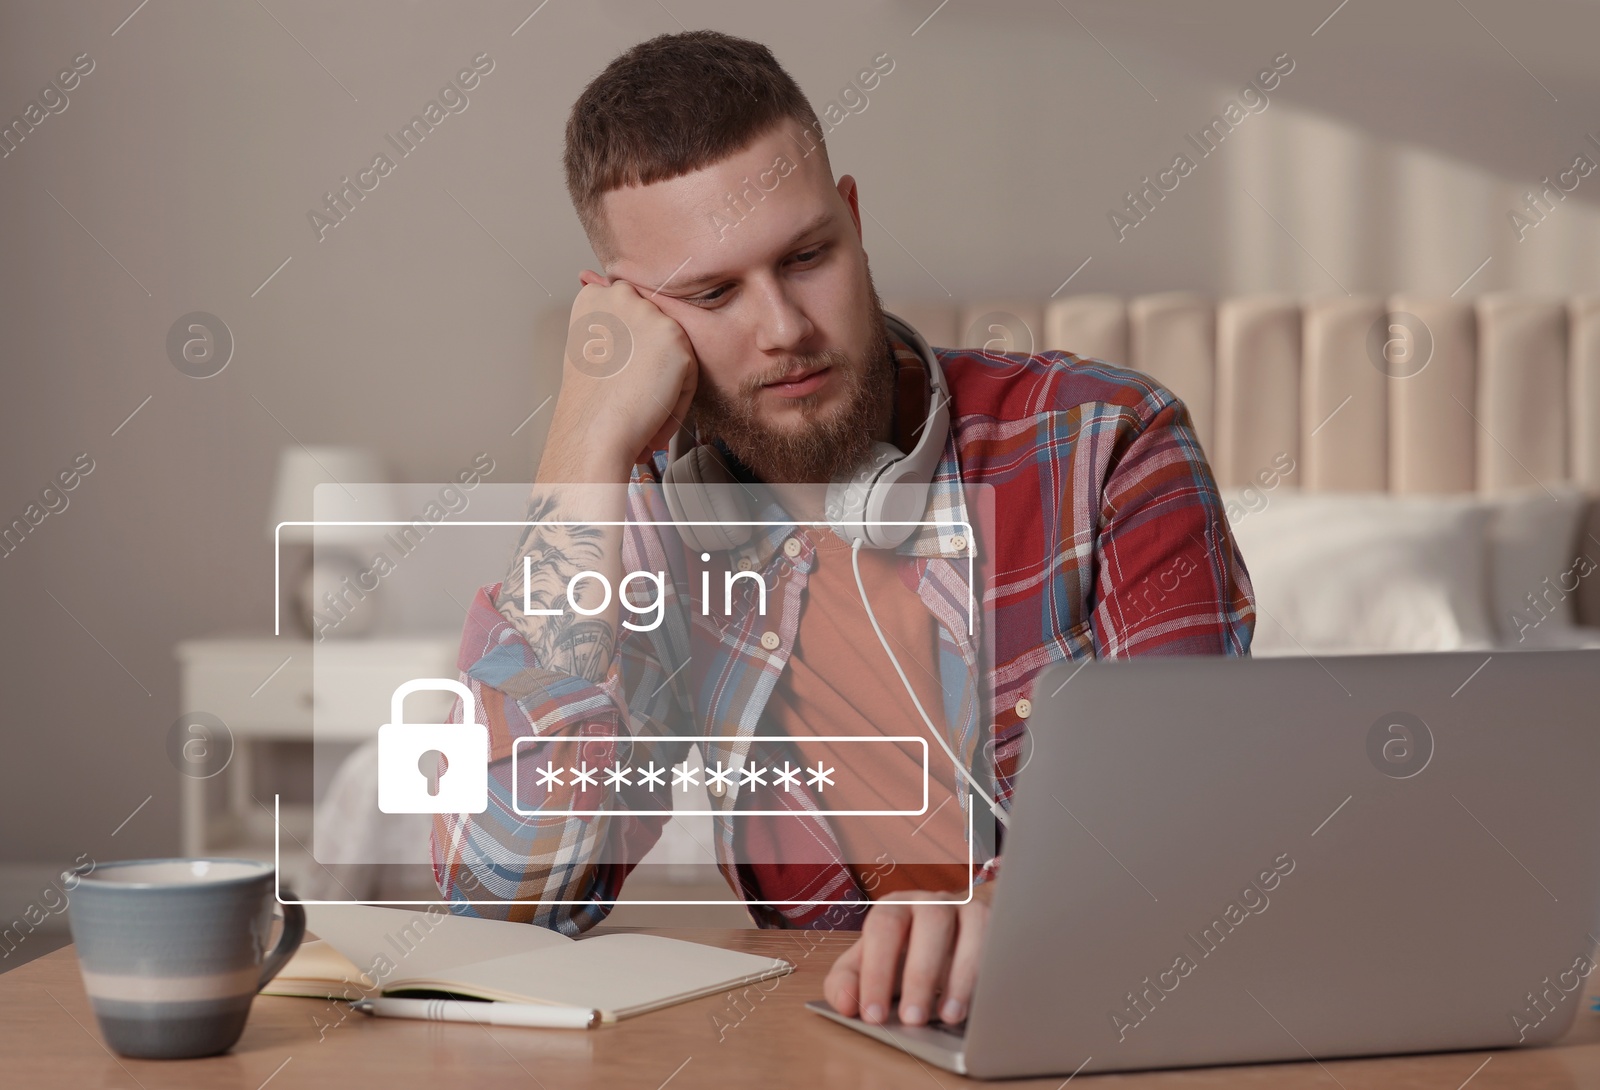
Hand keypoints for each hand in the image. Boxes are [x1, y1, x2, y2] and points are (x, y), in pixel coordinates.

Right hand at [537, 271, 698, 481]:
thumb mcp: (589, 350)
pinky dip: (677, 400)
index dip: (632, 349)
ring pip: (674, 352)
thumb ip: (610, 328)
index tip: (625, 371)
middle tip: (633, 392)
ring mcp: (650, 314)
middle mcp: (621, 296)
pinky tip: (652, 411)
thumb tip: (630, 327)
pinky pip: (689, 373)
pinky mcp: (675, 337)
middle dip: (651, 362)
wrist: (594, 430)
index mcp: (594, 297)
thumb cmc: (589, 402)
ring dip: (665, 383)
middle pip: (655, 331)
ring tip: (640, 407)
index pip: (631, 315)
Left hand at [822, 886, 992, 1026]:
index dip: (877, 971)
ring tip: (948, 1017)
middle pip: (929, 923)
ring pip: (971, 927)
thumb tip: (845, 1005)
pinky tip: (980, 1001)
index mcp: (894, 907)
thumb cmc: (905, 954)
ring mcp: (968, 908)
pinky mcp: (996, 923)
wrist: (951, 935)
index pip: (882, 928)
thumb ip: (847, 982)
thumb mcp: (869, 965)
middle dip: (920, 975)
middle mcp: (932, 901)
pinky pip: (999, 940)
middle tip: (913, 1020)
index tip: (874, 1016)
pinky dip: (989, 971)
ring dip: (961, 975)